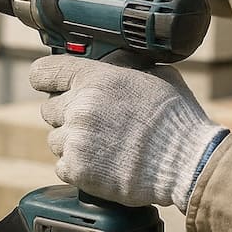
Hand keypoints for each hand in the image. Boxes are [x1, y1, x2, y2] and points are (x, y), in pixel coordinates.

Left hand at [30, 53, 226, 210]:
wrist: (187, 163)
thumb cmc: (177, 118)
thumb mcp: (157, 74)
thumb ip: (126, 65)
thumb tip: (115, 60)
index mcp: (95, 78)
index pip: (44, 72)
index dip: (47, 78)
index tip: (50, 84)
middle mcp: (79, 106)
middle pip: (49, 109)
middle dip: (68, 114)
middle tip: (96, 122)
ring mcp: (75, 140)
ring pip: (56, 140)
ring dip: (73, 142)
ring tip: (104, 146)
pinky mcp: (77, 170)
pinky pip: (62, 166)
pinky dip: (79, 167)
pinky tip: (104, 164)